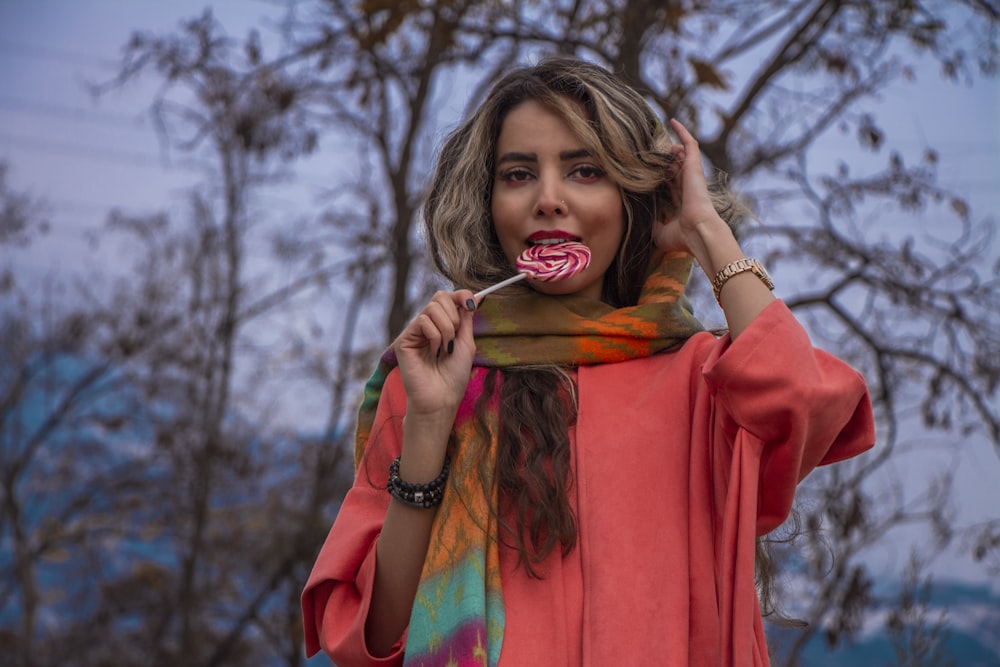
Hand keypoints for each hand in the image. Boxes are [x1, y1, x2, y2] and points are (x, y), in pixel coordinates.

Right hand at [392, 290, 476, 420]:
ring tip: (445, 348)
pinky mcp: (404, 339)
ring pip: (432, 307)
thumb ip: (466, 319)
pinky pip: (422, 321)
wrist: (441, 398)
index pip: (448, 297)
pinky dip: (434, 336)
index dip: (461, 295)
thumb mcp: (466, 343)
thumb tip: (471, 296)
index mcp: (442, 325)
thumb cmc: (454, 376)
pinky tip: (433, 352)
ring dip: (446, 328)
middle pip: (440, 296)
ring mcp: (415, 331)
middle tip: (454, 337)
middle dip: (454, 315)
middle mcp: (428, 325)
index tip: (472, 303)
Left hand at [652, 118, 729, 256]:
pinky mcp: (694, 166)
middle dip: (662, 158)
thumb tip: (641, 220)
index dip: (659, 175)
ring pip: (679, 153)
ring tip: (652, 136)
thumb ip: (652, 224)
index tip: (646, 169)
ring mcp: (691, 174)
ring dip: (667, 146)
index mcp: (681, 199)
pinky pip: (689, 144)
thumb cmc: (682, 236)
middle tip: (646, 149)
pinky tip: (671, 121)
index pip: (669, 182)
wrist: (697, 231)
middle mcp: (686, 185)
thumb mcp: (660, 232)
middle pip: (673, 165)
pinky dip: (682, 132)